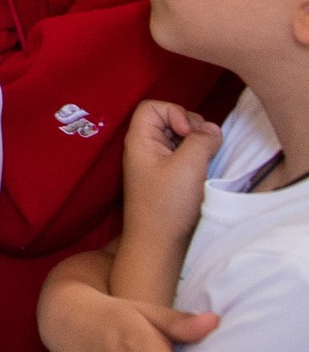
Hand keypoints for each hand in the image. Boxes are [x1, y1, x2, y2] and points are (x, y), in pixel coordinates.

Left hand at [120, 99, 220, 257]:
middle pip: (168, 119)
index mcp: (139, 141)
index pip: (153, 107)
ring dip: (196, 143)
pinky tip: (203, 170)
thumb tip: (212, 129)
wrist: (158, 245)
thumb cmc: (167, 207)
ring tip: (205, 159)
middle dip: (191, 126)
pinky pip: (182, 155)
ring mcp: (155, 163)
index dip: (175, 112)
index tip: (187, 134)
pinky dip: (196, 157)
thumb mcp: (188, 166)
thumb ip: (202, 140)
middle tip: (203, 146)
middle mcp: (144, 149)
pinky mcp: (167, 177)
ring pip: (178, 137)